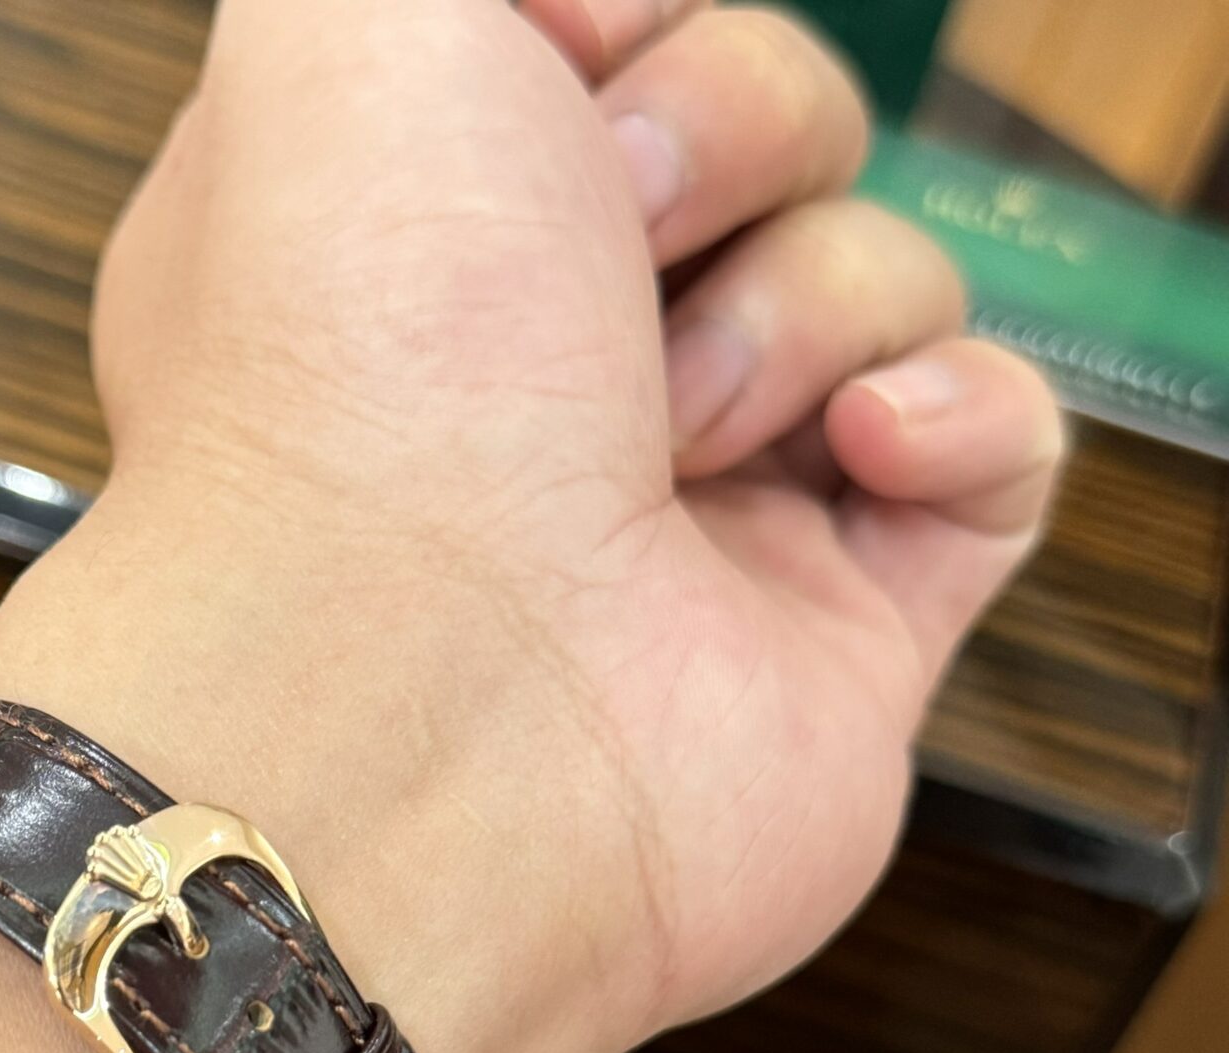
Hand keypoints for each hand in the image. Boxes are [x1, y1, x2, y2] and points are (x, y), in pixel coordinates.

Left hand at [0, 0, 1063, 1052]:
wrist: (418, 694)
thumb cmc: (348, 374)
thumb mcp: (343, 28)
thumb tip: (567, 8)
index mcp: (432, 234)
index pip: (613, 52)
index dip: (623, 30)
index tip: (564, 65)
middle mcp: (558, 371)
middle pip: (775, 133)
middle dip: (727, 138)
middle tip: (618, 245)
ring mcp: (701, 507)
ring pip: (884, 275)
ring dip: (803, 309)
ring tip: (670, 434)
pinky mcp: (831, 631)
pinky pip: (998, 451)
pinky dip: (960, 421)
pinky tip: (858, 453)